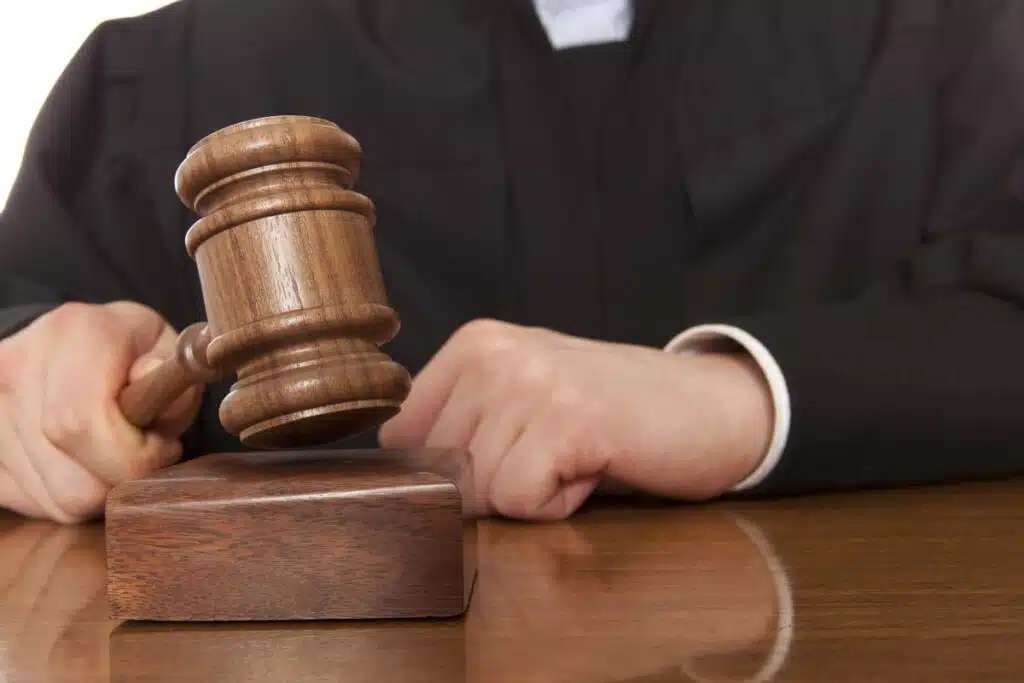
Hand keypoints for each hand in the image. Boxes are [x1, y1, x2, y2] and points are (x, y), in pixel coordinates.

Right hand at [0, 301, 202, 523]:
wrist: (75, 342)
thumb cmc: (133, 353)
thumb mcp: (168, 350)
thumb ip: (171, 373)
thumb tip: (151, 379)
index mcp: (74, 333)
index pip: (82, 425)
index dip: (132, 455)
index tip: (161, 446)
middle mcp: (19, 366)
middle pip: (71, 477)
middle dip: (122, 479)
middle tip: (143, 452)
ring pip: (57, 500)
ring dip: (99, 489)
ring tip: (112, 452)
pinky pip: (36, 504)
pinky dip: (69, 495)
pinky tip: (82, 461)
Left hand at [379, 319, 772, 519]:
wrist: (710, 406)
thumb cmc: (613, 412)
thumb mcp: (523, 397)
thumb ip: (459, 421)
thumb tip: (392, 468)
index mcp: (476, 342)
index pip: (404, 434)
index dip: (451, 468)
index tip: (511, 451)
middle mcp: (495, 354)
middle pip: (439, 468)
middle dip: (495, 483)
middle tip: (557, 451)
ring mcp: (530, 384)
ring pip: (477, 489)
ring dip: (532, 492)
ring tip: (579, 454)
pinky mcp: (566, 421)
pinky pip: (518, 500)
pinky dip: (556, 504)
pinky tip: (592, 467)